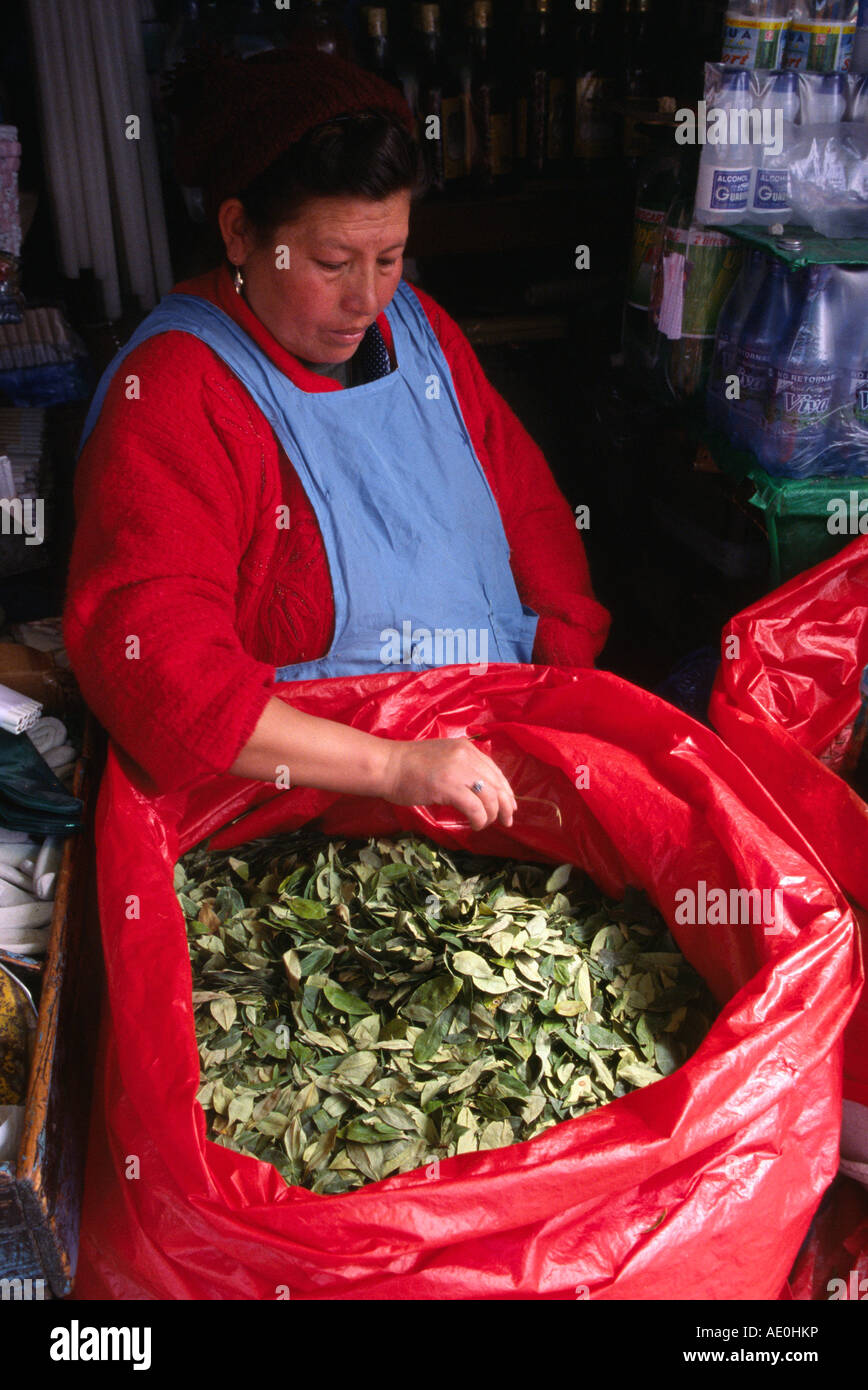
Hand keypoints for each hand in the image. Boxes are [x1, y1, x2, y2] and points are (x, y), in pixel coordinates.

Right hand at [378, 737, 515, 830]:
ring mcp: (458, 770)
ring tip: (484, 824)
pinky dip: (479, 819)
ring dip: (491, 815)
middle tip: (506, 821)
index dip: (505, 790)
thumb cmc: (408, 765)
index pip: (494, 770)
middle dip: (505, 805)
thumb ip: (461, 767)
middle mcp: (466, 756)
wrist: (387, 766)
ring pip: (489, 797)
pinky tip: (475, 825)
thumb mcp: (442, 758)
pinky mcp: (449, 786)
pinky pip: (475, 807)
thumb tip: (479, 789)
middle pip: (496, 784)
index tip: (509, 805)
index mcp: (466, 748)